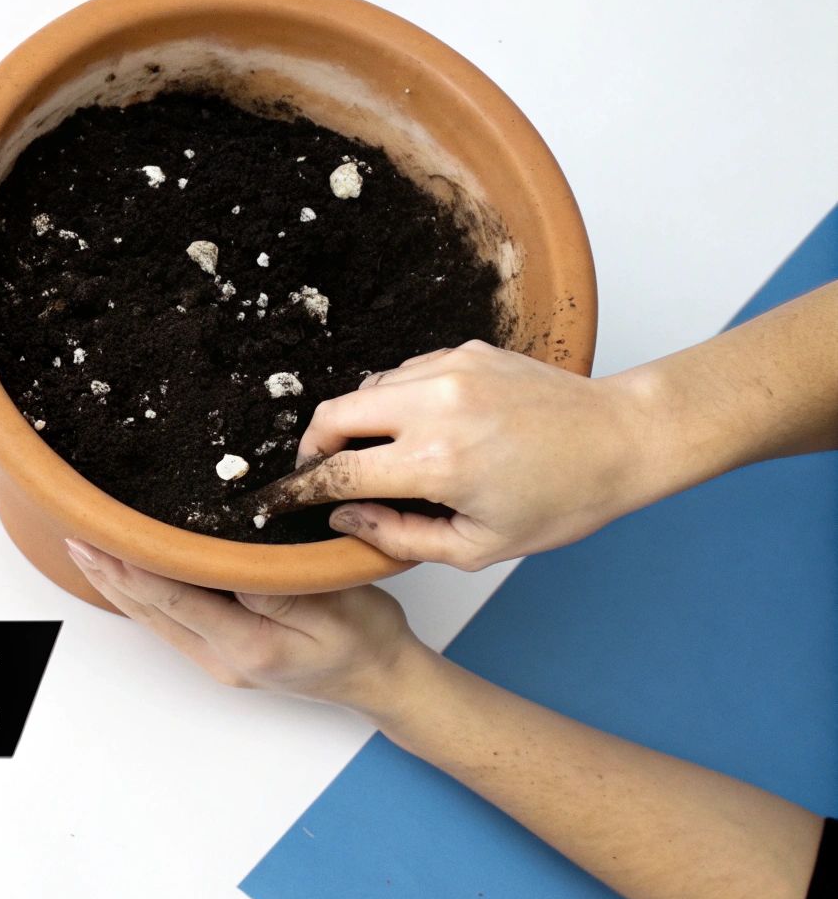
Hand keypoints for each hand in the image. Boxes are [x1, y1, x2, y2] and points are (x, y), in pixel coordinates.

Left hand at [65, 539, 427, 718]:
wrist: (383, 677)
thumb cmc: (366, 636)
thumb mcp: (330, 600)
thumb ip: (271, 584)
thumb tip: (216, 562)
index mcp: (247, 644)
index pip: (173, 597)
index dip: (131, 566)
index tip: (99, 537)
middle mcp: (223, 658)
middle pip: (151, 609)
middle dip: (110, 572)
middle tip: (75, 533)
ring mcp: (219, 660)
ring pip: (154, 618)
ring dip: (119, 584)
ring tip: (86, 549)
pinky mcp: (223, 654)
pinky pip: (171, 621)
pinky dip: (142, 595)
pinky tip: (126, 575)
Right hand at [277, 340, 649, 569]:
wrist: (623, 439)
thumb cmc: (561, 502)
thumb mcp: (477, 547)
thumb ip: (398, 537)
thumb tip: (344, 517)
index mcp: (436, 463)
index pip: (336, 472)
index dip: (298, 490)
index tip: (275, 501)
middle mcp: (434, 406)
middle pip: (333, 414)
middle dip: (315, 446)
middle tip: (321, 474)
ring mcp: (449, 370)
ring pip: (367, 390)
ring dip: (359, 423)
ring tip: (386, 456)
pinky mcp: (463, 351)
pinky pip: (403, 375)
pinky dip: (396, 402)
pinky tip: (425, 429)